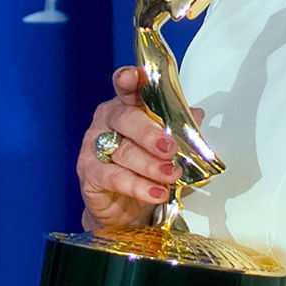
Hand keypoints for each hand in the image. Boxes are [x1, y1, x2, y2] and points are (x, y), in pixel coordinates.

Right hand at [77, 66, 201, 229]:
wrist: (126, 208)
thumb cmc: (145, 168)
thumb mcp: (168, 145)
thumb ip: (181, 127)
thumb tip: (196, 116)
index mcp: (127, 106)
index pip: (127, 88)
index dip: (129, 80)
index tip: (133, 76)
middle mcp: (108, 122)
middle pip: (127, 120)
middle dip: (151, 134)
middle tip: (170, 148)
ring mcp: (94, 146)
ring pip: (123, 151)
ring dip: (151, 165)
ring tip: (171, 174)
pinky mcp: (89, 174)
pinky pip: (114, 177)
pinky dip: (138, 186)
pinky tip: (156, 191)